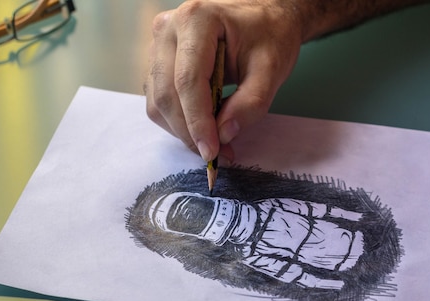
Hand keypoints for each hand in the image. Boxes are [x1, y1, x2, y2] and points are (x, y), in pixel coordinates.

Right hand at [145, 0, 302, 161]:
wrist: (264, 17)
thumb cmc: (270, 35)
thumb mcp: (272, 69)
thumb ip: (251, 103)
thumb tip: (224, 135)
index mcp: (196, 20)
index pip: (188, 81)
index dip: (198, 122)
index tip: (213, 152)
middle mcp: (168, 29)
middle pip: (166, 94)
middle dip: (189, 132)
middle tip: (216, 155)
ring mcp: (158, 45)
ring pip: (157, 102)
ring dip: (183, 130)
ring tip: (215, 143)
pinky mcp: (158, 63)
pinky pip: (159, 101)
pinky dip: (179, 122)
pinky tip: (204, 128)